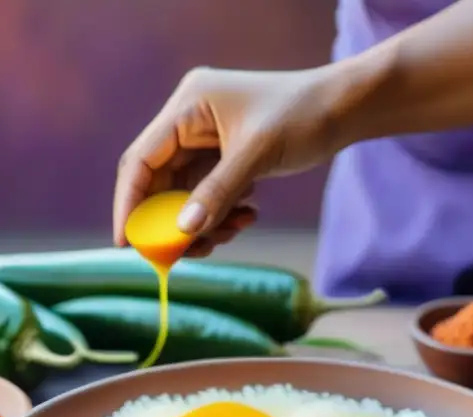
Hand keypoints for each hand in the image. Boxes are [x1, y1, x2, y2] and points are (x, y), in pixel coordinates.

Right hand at [113, 66, 337, 256]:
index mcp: (187, 106)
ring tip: (232, 232)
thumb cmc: (303, 116)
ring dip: (202, 222)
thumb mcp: (256, 155)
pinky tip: (247, 217)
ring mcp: (206, 140)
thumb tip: (180, 232)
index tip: (126, 244)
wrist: (346, 108)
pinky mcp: (225, 157)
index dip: (129, 203)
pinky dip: (221, 214)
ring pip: (184, 195)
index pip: (141, 159)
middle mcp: (189, 120)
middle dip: (170, 222)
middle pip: (158, 182)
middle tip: (185, 254)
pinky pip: (208, 195)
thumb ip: (216, 193)